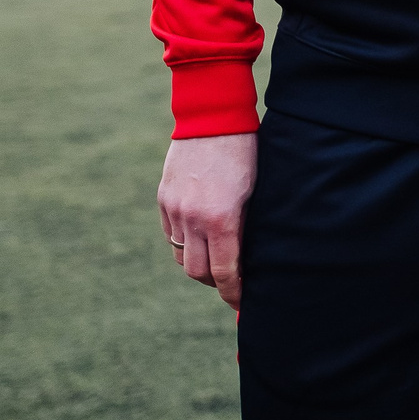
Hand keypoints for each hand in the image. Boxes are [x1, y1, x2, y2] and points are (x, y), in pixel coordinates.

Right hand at [158, 133, 256, 310]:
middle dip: (215, 282)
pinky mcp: (163, 198)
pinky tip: (200, 237)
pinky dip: (184, 243)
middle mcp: (192, 218)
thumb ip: (245, 226)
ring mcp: (174, 209)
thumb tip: (246, 257)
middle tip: (231, 281)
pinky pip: (170, 234)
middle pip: (197, 272)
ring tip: (216, 260)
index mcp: (221, 219)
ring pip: (181, 255)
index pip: (224, 273)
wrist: (213, 117)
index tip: (241, 302)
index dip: (233, 293)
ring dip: (198, 263)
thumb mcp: (255, 191)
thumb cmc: (246, 152)